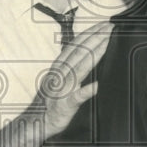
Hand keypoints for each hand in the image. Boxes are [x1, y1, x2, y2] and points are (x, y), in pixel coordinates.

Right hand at [38, 22, 112, 137]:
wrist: (36, 121)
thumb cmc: (50, 100)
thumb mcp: (58, 78)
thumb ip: (71, 66)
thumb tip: (85, 53)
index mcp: (59, 67)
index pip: (76, 46)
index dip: (89, 34)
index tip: (102, 24)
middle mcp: (60, 74)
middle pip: (79, 52)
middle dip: (95, 38)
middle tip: (109, 26)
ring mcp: (62, 89)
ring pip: (78, 68)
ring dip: (93, 54)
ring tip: (106, 43)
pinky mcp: (65, 105)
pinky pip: (76, 97)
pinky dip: (86, 91)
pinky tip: (96, 86)